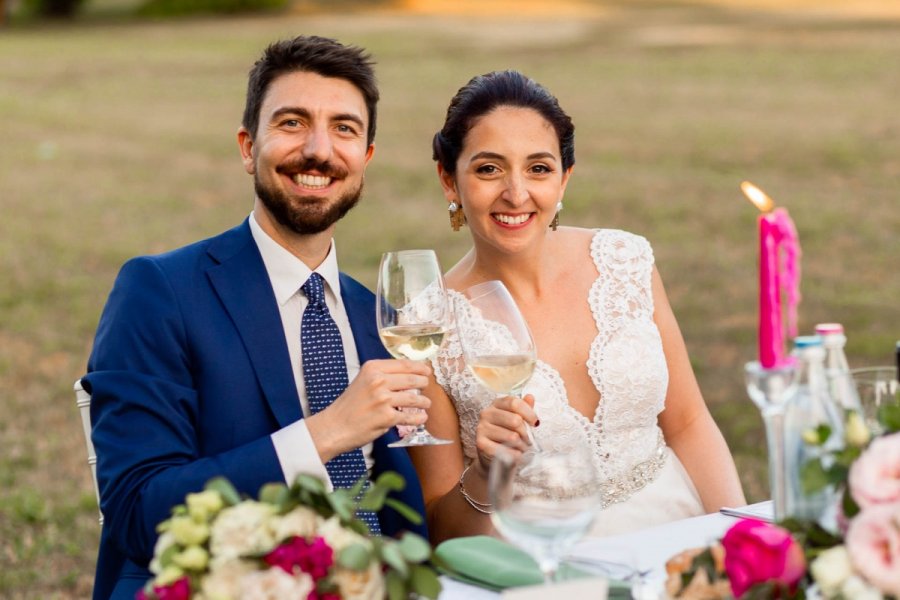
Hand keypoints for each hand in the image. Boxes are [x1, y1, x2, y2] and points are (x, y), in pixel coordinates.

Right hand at [306, 359, 431, 460]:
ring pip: (414, 398)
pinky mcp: (386, 417)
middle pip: (411, 380)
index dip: (419, 368)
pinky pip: (410, 417)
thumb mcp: (363, 381)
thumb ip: (382, 376)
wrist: (334, 426)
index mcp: (373, 368)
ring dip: (423, 402)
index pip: (404, 364)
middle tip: (426, 387)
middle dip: (423, 384)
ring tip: (426, 403)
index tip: (427, 371)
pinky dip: (419, 418)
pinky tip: (422, 417)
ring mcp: (383, 399)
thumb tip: (409, 374)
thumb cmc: (349, 405)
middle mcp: (378, 381)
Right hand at [475, 393, 537, 472]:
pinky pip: (505, 450)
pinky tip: (515, 455)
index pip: (514, 403)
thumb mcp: (517, 419)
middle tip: (529, 440)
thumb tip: (530, 397)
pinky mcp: (480, 443)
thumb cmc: (507, 434)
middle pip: (515, 420)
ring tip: (522, 447)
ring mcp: (482, 428)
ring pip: (512, 437)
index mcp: (497, 403)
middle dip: (526, 433)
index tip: (536, 423)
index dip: (529, 413)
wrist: (493, 456)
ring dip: (522, 445)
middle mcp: (487, 413)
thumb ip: (524, 408)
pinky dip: (515, 455)